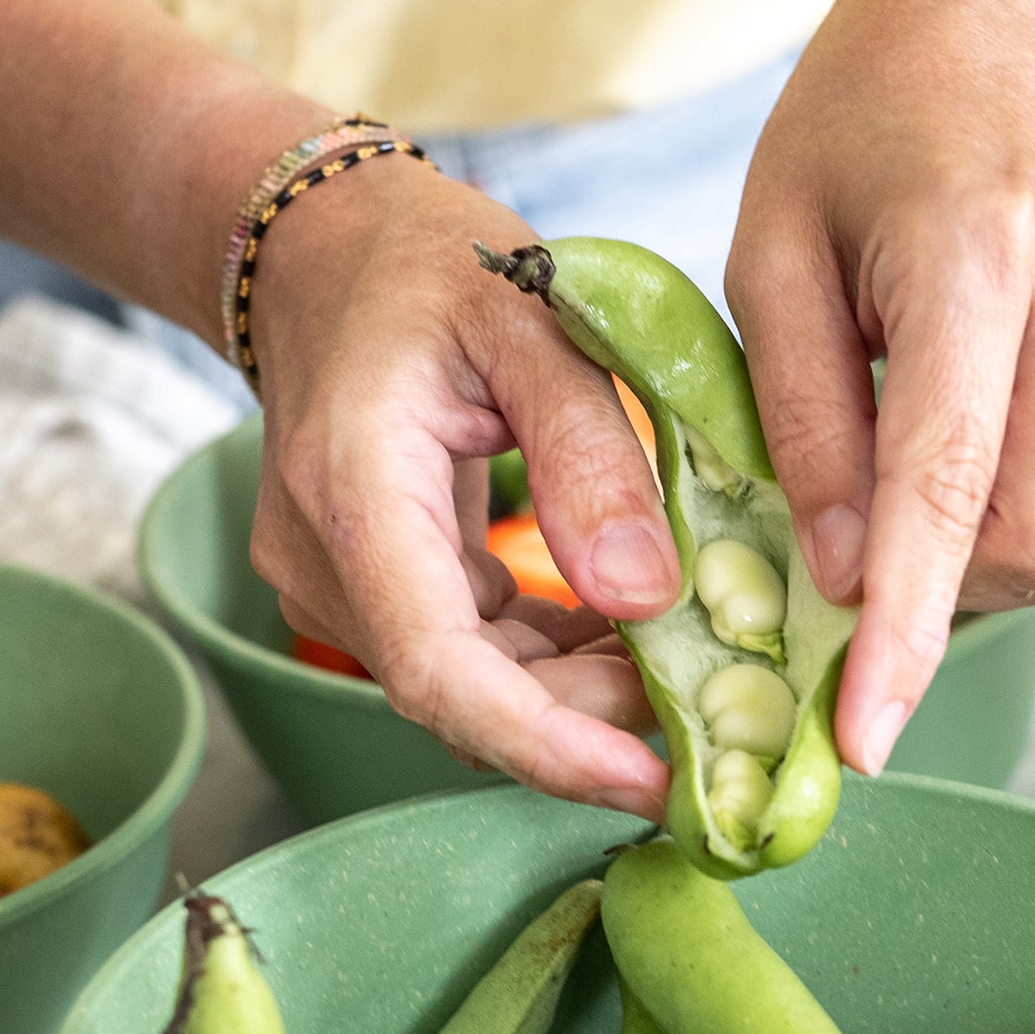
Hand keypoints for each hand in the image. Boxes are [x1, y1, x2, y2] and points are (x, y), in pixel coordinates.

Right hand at [246, 160, 679, 816]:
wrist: (324, 252)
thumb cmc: (427, 263)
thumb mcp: (531, 321)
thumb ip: (589, 453)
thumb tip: (647, 596)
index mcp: (352, 495)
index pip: (439, 671)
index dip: (545, 746)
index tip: (649, 781)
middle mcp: (325, 564)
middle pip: (463, 701)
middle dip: (590, 725)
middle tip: (711, 712)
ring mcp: (338, 589)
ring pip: (473, 690)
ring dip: (582, 695)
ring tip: (685, 661)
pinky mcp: (372, 596)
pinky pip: (472, 658)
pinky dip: (556, 662)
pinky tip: (631, 636)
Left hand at [727, 0, 1034, 774]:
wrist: (997, 36)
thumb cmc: (857, 136)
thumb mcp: (769, 254)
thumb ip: (800, 420)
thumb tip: (836, 577)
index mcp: (971, 256)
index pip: (948, 483)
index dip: (909, 626)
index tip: (870, 731)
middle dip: (952, 591)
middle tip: (871, 550)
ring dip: (990, 562)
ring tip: (923, 488)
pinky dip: (1026, 516)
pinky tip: (978, 448)